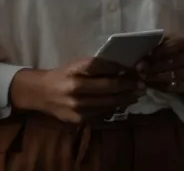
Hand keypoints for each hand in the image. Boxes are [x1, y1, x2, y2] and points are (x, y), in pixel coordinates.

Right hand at [7, 57, 145, 122]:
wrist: (41, 93)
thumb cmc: (64, 75)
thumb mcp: (77, 64)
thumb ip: (97, 67)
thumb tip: (124, 68)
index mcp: (76, 70)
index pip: (104, 68)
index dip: (121, 69)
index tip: (135, 69)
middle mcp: (76, 88)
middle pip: (109, 87)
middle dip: (128, 86)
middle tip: (142, 85)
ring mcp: (77, 106)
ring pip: (107, 103)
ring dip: (125, 99)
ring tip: (137, 95)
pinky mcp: (78, 119)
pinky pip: (101, 113)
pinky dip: (113, 108)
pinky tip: (123, 103)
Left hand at [137, 35, 183, 94]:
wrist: (183, 63)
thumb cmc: (166, 49)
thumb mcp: (163, 42)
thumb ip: (153, 44)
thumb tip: (138, 50)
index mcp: (182, 43)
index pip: (178, 44)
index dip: (163, 50)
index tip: (148, 53)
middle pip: (174, 62)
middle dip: (155, 65)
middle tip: (139, 68)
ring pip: (173, 76)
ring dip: (155, 77)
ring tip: (142, 76)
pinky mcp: (182, 85)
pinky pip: (171, 87)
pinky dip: (159, 86)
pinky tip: (148, 84)